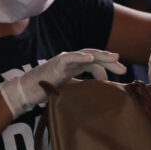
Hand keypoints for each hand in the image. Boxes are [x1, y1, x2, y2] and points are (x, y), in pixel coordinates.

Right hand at [0, 49, 126, 118]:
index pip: (95, 63)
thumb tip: (97, 95)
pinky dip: (81, 56)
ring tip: (114, 58)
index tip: (119, 78)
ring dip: (101, 56)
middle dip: (110, 61)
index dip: (107, 68)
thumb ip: (80, 88)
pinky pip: (70, 58)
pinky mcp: (56, 64)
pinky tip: (91, 58)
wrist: (26, 91)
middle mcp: (71, 60)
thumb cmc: (45, 90)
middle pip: (95, 57)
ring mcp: (64, 60)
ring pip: (86, 54)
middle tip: (124, 68)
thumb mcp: (68, 90)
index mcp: (75, 65)